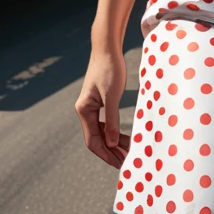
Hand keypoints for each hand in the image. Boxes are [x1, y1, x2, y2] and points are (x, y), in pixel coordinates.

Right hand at [74, 49, 130, 168]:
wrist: (107, 48)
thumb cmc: (109, 68)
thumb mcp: (112, 95)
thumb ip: (112, 120)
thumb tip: (112, 144)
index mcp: (84, 110)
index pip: (93, 141)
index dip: (106, 155)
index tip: (119, 164)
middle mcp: (85, 111)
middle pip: (96, 139)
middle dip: (111, 152)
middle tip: (126, 163)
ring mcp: (91, 107)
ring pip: (101, 132)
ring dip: (113, 143)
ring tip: (128, 153)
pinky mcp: (98, 102)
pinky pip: (104, 123)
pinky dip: (114, 132)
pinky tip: (124, 138)